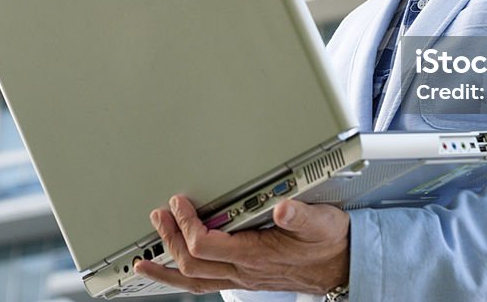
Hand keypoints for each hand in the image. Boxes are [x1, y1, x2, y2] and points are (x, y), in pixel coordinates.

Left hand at [135, 194, 349, 294]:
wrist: (342, 265)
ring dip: (167, 266)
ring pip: (194, 281)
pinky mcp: (244, 275)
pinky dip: (181, 277)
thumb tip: (283, 207)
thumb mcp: (321, 221)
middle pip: (192, 264)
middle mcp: (245, 269)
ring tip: (145, 256)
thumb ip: (300, 215)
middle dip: (170, 240)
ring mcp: (242, 276)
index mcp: (257, 253)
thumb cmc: (330, 242)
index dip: (187, 225)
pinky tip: (170, 269)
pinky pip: (204, 283)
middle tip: (158, 216)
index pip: (208, 245)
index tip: (179, 203)